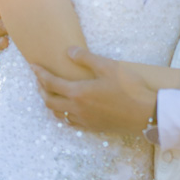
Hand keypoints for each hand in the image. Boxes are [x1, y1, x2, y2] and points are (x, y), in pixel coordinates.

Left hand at [32, 49, 155, 133]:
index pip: (51, 83)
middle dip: (41, 89)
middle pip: (49, 101)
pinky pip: (70, 122)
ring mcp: (84, 120)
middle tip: (39, 79)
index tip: (32, 66)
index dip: (39, 74)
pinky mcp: (93, 127)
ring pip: (58, 114)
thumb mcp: (109, 67)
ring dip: (50, 103)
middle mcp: (77, 109)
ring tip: (50, 93)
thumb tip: (69, 51)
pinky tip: (68, 109)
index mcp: (78, 93)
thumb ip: (86, 58)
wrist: (146, 114)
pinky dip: (63, 114)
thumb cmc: (129, 89)